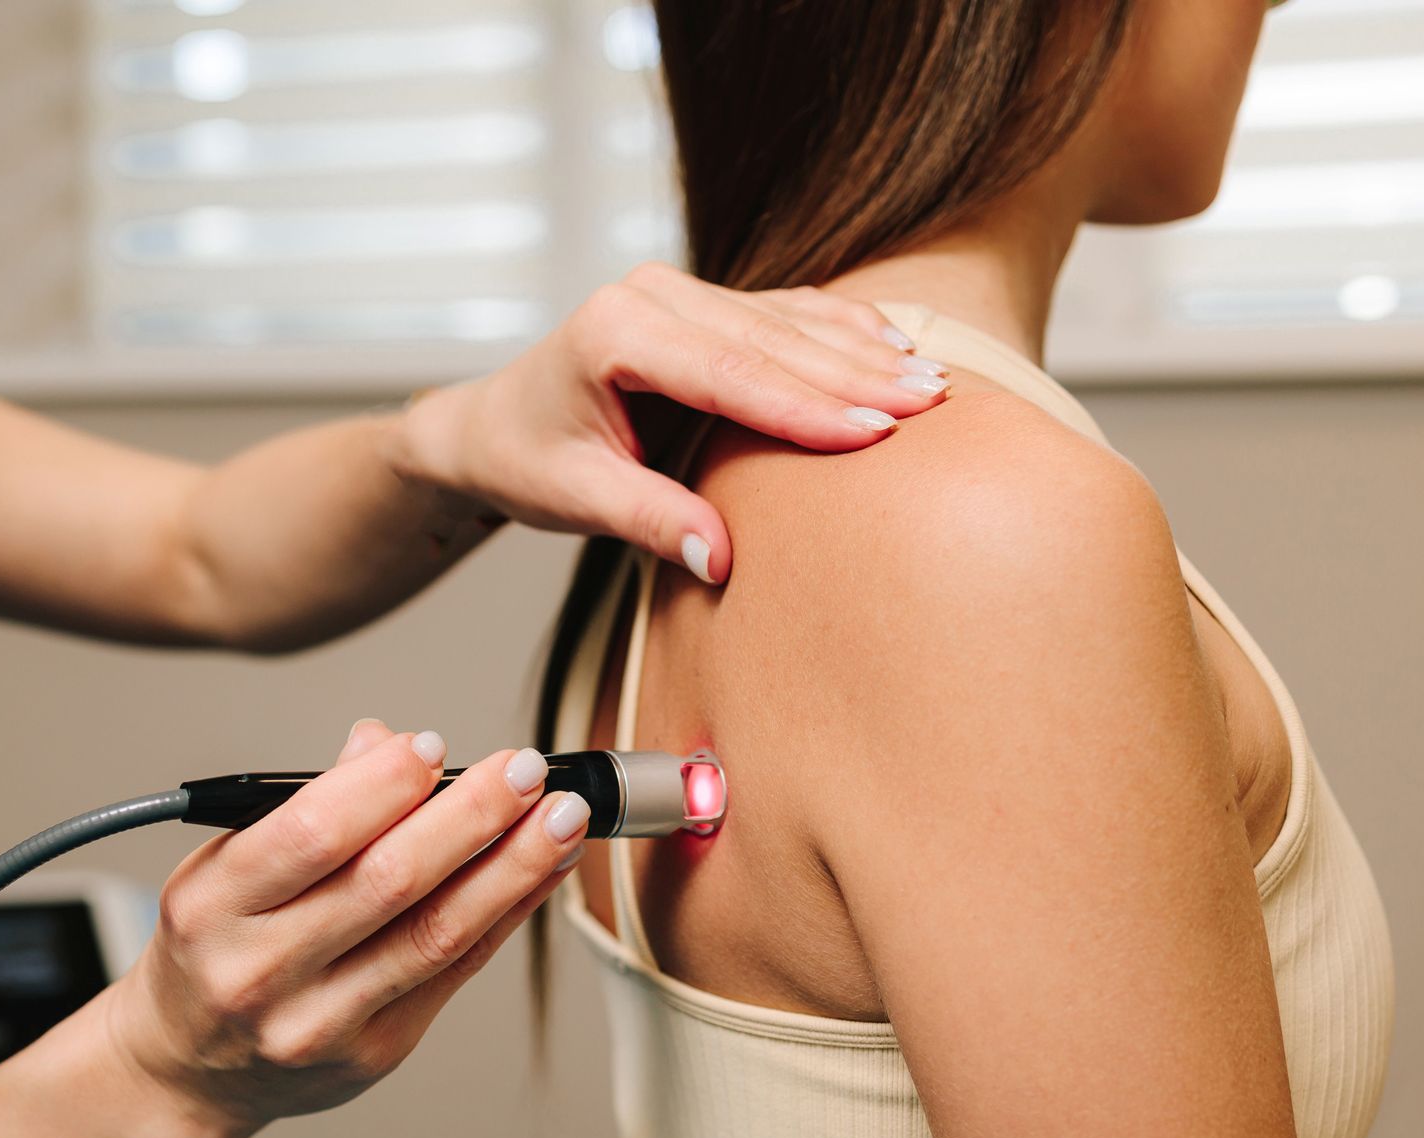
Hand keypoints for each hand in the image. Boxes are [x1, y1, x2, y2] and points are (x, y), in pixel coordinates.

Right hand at [102, 720, 584, 1137]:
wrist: (188, 1069)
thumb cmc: (214, 947)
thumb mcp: (222, 865)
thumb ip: (303, 807)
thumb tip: (384, 745)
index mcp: (211, 908)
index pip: (311, 836)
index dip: (383, 786)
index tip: (431, 746)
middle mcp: (261, 973)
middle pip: (388, 883)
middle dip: (471, 816)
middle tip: (524, 769)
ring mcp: (320, 1022)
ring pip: (436, 932)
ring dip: (513, 866)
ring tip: (560, 816)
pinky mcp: (376, 1052)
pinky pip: (458, 971)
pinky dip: (509, 911)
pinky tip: (543, 868)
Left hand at [386, 261, 947, 584]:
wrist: (489, 424)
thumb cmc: (525, 461)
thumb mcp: (575, 499)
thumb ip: (649, 520)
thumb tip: (721, 560)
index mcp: (615, 333)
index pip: (730, 372)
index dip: (806, 404)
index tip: (875, 430)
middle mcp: (650, 295)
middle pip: (772, 339)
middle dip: (856, 373)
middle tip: (932, 403)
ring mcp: (677, 291)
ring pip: (786, 320)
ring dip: (862, 350)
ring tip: (934, 381)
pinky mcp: (699, 303)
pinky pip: (782, 312)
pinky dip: (840, 331)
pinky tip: (896, 344)